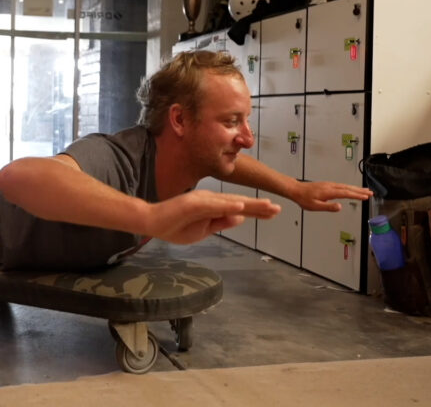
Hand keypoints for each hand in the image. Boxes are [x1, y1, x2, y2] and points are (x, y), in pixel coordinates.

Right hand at [145, 190, 280, 244]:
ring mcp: (201, 200)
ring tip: (266, 206)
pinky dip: (228, 206)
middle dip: (259, 206)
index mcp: (213, 207)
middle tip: (278, 208)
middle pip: (239, 203)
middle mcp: (210, 200)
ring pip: (230, 202)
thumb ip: (220, 222)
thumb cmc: (175, 226)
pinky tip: (241, 208)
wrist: (151, 222)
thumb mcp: (203, 229)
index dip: (257, 210)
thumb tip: (240, 217)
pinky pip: (213, 205)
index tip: (274, 212)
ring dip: (249, 204)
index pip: (239, 209)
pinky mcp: (192, 203)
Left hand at [290, 181, 372, 211]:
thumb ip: (328, 207)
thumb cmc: (304, 199)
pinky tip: (351, 189)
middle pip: (348, 188)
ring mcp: (329, 185)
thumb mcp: (315, 206)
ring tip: (365, 191)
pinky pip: (341, 185)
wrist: (296, 190)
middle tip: (370, 193)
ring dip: (356, 188)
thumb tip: (340, 207)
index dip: (357, 195)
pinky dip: (349, 187)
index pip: (346, 193)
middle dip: (360, 190)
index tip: (366, 196)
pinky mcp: (327, 185)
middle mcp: (330, 187)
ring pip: (345, 186)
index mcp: (329, 192)